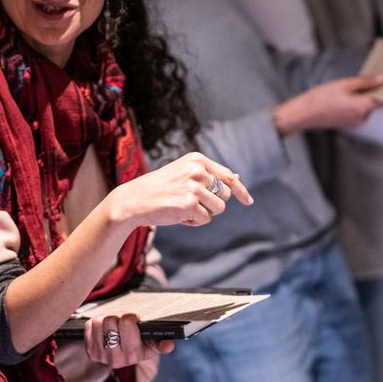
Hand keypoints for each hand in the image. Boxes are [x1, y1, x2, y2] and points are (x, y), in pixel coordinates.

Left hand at [84, 313, 174, 369]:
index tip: (134, 319)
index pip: (126, 323)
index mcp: (134, 355)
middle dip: (117, 316)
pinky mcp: (90, 351)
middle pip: (110, 320)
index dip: (130, 317)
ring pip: (99, 321)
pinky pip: (89, 326)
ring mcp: (101, 356)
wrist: (124, 354)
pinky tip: (105, 330)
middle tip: (122, 322)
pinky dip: (96, 324)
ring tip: (114, 325)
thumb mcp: (153, 343)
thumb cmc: (141, 344)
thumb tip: (169, 345)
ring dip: (106, 319)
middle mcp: (116, 359)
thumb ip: (162, 343)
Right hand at [105, 152, 252, 227]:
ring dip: (204, 213)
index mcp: (197, 160)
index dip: (241, 191)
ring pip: (218, 209)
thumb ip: (209, 175)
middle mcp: (198, 170)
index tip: (248, 201)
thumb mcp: (184, 172)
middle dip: (212, 203)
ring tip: (183, 208)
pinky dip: (194, 222)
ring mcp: (194, 187)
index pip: (228, 176)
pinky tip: (178, 216)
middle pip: (225, 196)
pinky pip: (205, 219)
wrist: (134, 199)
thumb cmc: (160, 188)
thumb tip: (237, 178)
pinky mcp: (189, 204)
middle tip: (191, 203)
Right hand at [272, 75, 382, 136]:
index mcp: (362, 107)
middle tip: (374, 75)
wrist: (304, 114)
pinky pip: (360, 111)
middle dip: (376, 90)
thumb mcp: (344, 84)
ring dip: (365, 96)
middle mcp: (362, 117)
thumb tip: (382, 79)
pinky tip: (348, 95)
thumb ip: (366, 82)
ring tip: (354, 85)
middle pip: (377, 102)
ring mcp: (356, 122)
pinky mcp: (350, 123)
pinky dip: (358, 103)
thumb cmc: (321, 98)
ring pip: (368, 106)